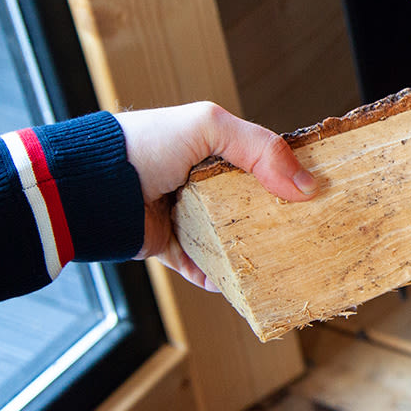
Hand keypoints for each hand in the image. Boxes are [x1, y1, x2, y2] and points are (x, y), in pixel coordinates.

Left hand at [113, 102, 316, 289]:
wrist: (89, 187)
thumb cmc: (144, 145)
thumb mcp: (208, 127)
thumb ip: (261, 148)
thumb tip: (307, 187)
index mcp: (211, 151)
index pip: (262, 164)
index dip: (291, 178)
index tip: (321, 195)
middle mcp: (200, 184)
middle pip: (252, 206)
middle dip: (278, 221)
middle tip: (310, 234)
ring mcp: (186, 217)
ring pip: (231, 240)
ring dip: (254, 253)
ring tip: (282, 264)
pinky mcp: (170, 246)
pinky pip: (201, 267)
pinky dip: (219, 278)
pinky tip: (238, 284)